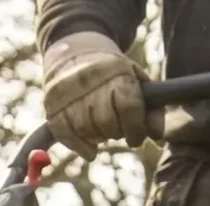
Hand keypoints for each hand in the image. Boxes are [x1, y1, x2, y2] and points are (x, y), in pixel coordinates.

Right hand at [41, 31, 146, 155]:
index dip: (136, 129)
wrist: (75, 51)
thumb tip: (157, 137)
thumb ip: (152, 108)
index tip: (136, 138)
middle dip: (116, 132)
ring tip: (102, 131)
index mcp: (116, 71)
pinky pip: (65, 134)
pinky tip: (89, 151)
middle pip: (106, 122)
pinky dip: (79, 146)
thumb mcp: (136, 81)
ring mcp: (68, 91)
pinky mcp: (52, 104)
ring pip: (86, 129)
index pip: (129, 107)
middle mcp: (90, 79)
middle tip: (117, 130)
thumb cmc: (113, 73)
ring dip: (98, 138)